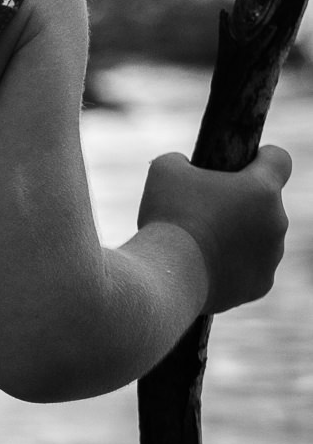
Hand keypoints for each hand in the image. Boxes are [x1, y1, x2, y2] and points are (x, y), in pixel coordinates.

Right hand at [140, 145, 290, 313]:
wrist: (166, 277)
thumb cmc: (167, 218)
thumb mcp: (164, 171)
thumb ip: (182, 161)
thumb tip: (185, 167)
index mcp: (261, 189)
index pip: (279, 160)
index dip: (261, 158)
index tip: (242, 165)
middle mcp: (277, 221)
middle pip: (264, 205)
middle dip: (240, 205)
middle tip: (202, 212)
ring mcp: (272, 257)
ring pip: (259, 239)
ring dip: (237, 237)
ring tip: (199, 244)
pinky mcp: (261, 285)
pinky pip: (250, 270)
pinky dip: (232, 268)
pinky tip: (204, 268)